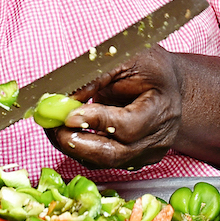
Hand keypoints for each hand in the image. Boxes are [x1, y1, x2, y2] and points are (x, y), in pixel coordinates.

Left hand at [47, 48, 183, 169]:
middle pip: (115, 154)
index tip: (69, 114)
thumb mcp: (126, 58)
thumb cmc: (148, 67)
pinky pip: (103, 162)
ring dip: (74, 146)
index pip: (128, 126)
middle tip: (53, 127)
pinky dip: (82, 149)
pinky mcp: (136, 160)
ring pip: (105, 161)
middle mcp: (159, 137)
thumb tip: (62, 98)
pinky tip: (68, 132)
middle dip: (78, 143)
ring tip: (54, 127)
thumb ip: (96, 77)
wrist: (167, 84)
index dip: (97, 121)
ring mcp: (149, 153)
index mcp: (163, 107)